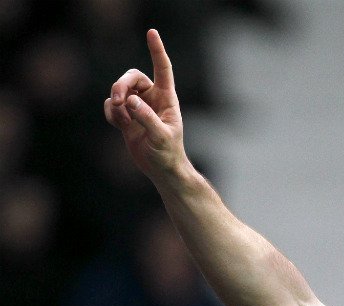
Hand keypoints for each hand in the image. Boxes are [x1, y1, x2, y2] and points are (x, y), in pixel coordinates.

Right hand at [103, 29, 184, 178]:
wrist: (161, 170)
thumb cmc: (168, 154)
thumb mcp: (161, 137)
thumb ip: (146, 118)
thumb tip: (130, 101)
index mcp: (167, 99)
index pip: (162, 69)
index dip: (157, 50)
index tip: (151, 32)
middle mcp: (152, 99)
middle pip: (132, 77)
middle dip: (121, 84)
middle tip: (118, 100)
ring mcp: (138, 107)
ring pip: (119, 91)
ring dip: (115, 102)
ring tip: (122, 119)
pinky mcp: (126, 117)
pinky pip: (111, 106)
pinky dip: (111, 113)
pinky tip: (118, 124)